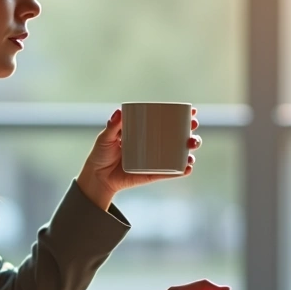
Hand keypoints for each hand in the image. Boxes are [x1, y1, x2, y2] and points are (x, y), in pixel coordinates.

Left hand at [76, 107, 201, 209]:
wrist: (98, 177)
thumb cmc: (101, 155)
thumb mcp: (105, 138)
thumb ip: (112, 126)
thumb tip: (118, 112)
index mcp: (145, 133)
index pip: (166, 123)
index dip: (182, 117)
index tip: (192, 111)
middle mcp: (154, 146)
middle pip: (178, 138)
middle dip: (190, 132)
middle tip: (192, 126)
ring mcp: (155, 161)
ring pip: (178, 154)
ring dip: (190, 150)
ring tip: (191, 145)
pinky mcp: (153, 175)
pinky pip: (171, 173)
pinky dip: (181, 170)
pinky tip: (188, 167)